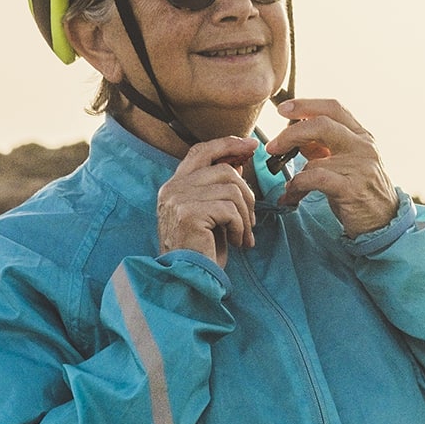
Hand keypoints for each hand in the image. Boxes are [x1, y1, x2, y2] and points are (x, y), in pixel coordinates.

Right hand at [158, 136, 260, 265]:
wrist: (188, 279)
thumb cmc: (201, 250)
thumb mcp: (212, 214)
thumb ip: (219, 188)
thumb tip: (239, 164)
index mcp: (174, 185)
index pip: (201, 152)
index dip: (227, 144)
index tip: (251, 146)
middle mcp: (172, 188)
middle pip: (224, 169)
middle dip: (247, 192)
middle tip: (252, 219)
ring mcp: (178, 199)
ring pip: (232, 189)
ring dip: (245, 216)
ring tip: (243, 236)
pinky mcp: (188, 213)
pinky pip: (230, 209)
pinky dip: (240, 228)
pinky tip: (236, 243)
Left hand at [268, 98, 397, 237]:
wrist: (384, 221)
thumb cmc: (360, 190)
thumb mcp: (346, 162)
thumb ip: (323, 146)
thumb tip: (294, 134)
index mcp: (361, 135)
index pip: (333, 108)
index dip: (305, 105)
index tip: (282, 109)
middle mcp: (363, 146)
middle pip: (322, 124)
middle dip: (291, 133)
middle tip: (272, 146)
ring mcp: (360, 166)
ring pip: (314, 159)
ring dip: (292, 175)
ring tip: (287, 188)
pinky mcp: (352, 188)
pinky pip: (315, 179)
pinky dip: (297, 187)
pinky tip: (292, 197)